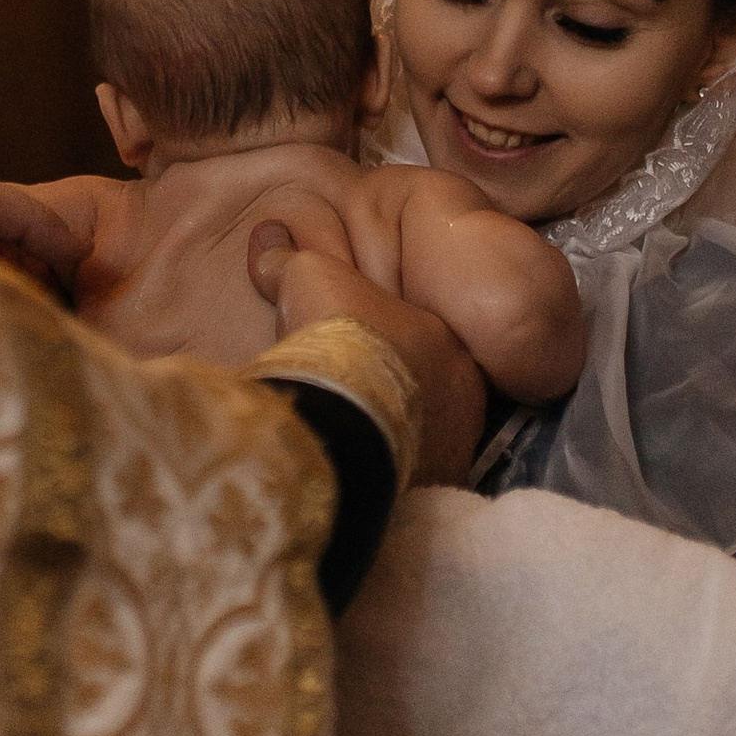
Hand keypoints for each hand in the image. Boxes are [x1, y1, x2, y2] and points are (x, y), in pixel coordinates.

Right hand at [249, 222, 487, 490]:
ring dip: (391, 432)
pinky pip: (414, 475)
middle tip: (349, 395)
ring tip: (346, 435)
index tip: (349, 350)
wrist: (344, 418)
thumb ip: (294, 264)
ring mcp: (455, 446)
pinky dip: (388, 471)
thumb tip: (269, 248)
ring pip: (422, 434)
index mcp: (446, 344)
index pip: (419, 338)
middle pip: (425, 388)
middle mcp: (465, 395)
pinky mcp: (435, 488)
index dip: (382, 340)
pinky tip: (354, 470)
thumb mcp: (310, 281)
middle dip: (391, 389)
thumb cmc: (338, 339)